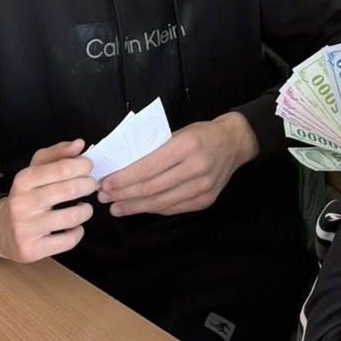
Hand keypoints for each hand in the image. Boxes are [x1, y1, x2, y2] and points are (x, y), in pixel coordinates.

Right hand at [0, 140, 96, 262]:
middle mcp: (22, 203)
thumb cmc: (25, 196)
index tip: (89, 168)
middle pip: (70, 190)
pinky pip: (67, 241)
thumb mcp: (35, 170)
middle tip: (91, 186)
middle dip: (89, 185)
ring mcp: (26, 229)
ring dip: (86, 210)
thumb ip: (57, 154)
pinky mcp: (32, 250)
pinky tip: (74, 227)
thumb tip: (79, 144)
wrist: (0, 231)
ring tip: (84, 207)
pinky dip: (77, 232)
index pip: (62, 168)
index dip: (83, 166)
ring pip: (72, 217)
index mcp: (23, 180)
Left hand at [99, 114, 257, 217]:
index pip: (149, 167)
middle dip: (124, 194)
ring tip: (116, 207)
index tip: (106, 182)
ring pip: (161, 202)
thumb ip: (154, 149)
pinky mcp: (205, 201)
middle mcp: (197, 168)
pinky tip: (138, 207)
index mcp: (187, 145)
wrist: (235, 143)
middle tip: (105, 197)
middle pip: (152, 187)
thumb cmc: (201, 133)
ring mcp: (203, 188)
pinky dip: (152, 209)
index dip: (124, 178)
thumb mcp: (178, 132)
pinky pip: (172, 208)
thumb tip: (121, 166)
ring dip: (134, 206)